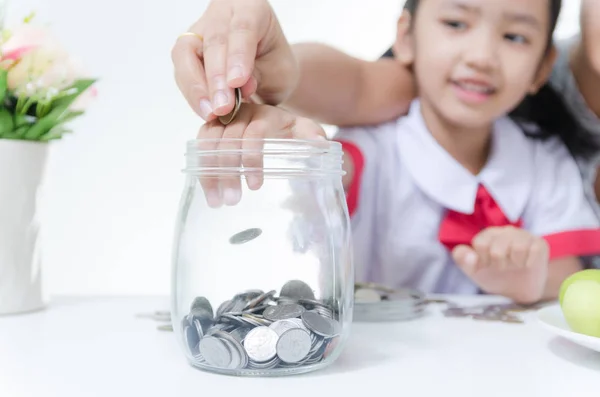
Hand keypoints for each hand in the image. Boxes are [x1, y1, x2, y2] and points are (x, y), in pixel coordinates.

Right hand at [171, 0, 298, 120]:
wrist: (267, 73)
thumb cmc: (275, 66)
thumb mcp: (279, 72)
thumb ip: (258, 75)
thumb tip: (238, 86)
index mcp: (251, 8)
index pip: (242, 28)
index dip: (238, 56)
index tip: (237, 82)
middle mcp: (222, 14)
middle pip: (212, 41)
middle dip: (216, 78)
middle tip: (223, 106)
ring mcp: (200, 30)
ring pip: (186, 53)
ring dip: (197, 87)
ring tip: (211, 112)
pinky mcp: (187, 51)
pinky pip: (182, 70)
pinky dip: (193, 93)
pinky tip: (205, 110)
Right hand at [196, 103, 325, 207]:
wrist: (277, 122)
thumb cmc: (292, 130)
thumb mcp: (305, 131)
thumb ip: (312, 135)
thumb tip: (319, 144)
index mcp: (265, 114)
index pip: (254, 133)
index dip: (252, 158)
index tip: (256, 186)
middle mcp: (241, 113)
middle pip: (228, 140)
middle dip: (229, 172)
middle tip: (233, 201)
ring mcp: (223, 120)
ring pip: (209, 143)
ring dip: (210, 173)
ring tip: (216, 202)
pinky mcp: (211, 129)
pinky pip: (200, 145)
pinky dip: (201, 168)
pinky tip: (206, 190)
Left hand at [452, 226, 549, 303]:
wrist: (520, 290)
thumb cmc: (495, 275)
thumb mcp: (473, 270)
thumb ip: (462, 259)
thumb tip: (469, 255)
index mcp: (488, 235)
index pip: (480, 244)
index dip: (482, 261)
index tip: (487, 266)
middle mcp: (506, 231)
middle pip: (497, 249)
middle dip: (498, 265)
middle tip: (502, 268)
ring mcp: (524, 236)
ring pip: (517, 249)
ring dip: (514, 264)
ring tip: (515, 266)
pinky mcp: (539, 243)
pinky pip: (534, 252)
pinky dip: (529, 264)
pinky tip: (527, 265)